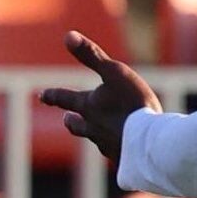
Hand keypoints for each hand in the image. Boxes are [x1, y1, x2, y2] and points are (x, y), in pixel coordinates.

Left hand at [39, 30, 160, 165]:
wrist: (153, 142)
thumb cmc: (133, 103)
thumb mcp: (114, 72)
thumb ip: (92, 55)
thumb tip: (68, 35)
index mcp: (89, 107)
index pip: (65, 98)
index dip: (53, 95)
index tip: (43, 95)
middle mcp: (94, 129)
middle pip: (76, 126)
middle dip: (71, 121)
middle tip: (67, 119)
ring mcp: (109, 147)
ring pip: (97, 141)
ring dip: (95, 135)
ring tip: (100, 135)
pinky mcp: (125, 162)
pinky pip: (119, 156)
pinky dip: (120, 152)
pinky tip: (126, 154)